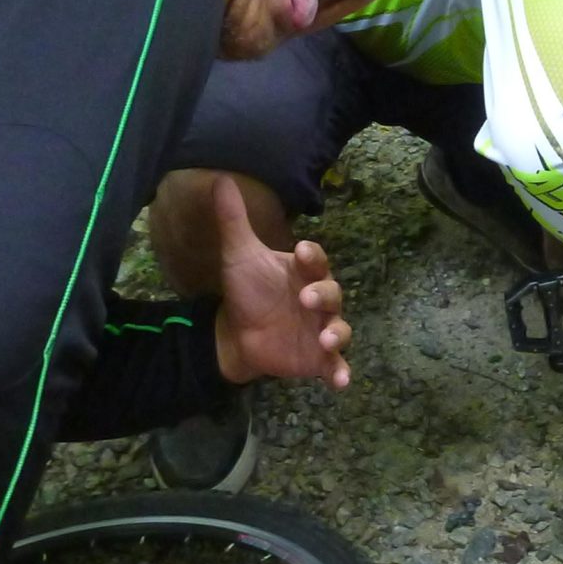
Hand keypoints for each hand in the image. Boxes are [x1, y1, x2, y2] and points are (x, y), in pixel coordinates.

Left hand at [208, 174, 351, 388]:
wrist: (238, 334)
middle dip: (323, 295)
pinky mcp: (319, 359)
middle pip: (332, 293)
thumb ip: (234, 220)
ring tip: (327, 339)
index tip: (303, 251)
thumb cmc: (247, 290)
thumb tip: (220, 180)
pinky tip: (341, 382)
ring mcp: (322, 329)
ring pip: (340, 329)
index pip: (316, 261)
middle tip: (306, 299)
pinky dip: (341, 374)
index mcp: (305, 273)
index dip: (313, 257)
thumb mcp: (239, 256)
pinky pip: (337, 366)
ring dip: (338, 334)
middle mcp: (320, 300)